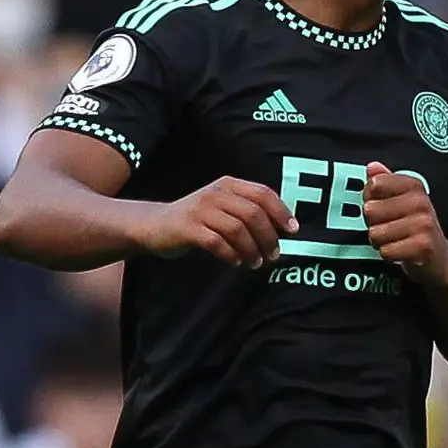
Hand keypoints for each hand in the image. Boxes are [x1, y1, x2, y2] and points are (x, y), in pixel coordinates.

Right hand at [149, 175, 290, 268]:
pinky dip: (230, 254)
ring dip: (251, 249)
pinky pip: (216, 242)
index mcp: (228, 185)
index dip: (281, 212)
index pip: (262, 193)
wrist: (155, 224)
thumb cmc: (197, 220)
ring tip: (255, 263)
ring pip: (237, 229)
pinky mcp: (187, 227)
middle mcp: (215, 194)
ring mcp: (200, 209)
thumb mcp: (222, 207)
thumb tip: (281, 230)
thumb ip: (247, 211)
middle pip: (253, 214)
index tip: (293, 231)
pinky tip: (235, 262)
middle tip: (273, 255)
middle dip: (268, 237)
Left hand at [360, 161, 447, 284]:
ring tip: (396, 241)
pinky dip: (388, 255)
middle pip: (370, 210)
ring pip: (375, 233)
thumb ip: (385, 182)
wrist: (439, 258)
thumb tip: (372, 167)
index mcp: (414, 186)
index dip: (370, 199)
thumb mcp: (401, 200)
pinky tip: (401, 252)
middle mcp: (421, 202)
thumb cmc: (415, 228)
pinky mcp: (423, 246)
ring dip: (380, 242)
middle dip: (374, 224)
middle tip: (390, 228)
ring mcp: (424, 224)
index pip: (374, 185)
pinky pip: (385, 251)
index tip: (383, 207)